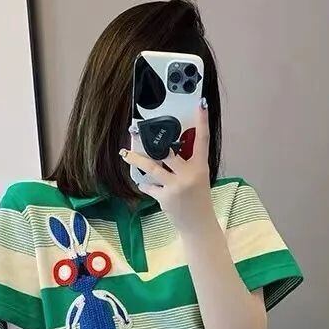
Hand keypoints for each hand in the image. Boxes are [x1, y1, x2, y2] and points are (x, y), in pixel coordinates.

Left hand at [120, 99, 216, 234]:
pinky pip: (149, 186)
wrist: (198, 224)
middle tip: (138, 131)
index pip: (203, 140)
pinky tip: (140, 182)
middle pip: (168, 152)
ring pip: (152, 168)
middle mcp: (188, 175)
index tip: (200, 104)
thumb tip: (169, 148)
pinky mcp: (165, 198)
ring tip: (125, 153)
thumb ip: (189, 163)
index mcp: (200, 167)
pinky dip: (144, 184)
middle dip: (152, 142)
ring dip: (136, 160)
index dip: (202, 121)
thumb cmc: (198, 199)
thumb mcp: (199, 178)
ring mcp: (176, 186)